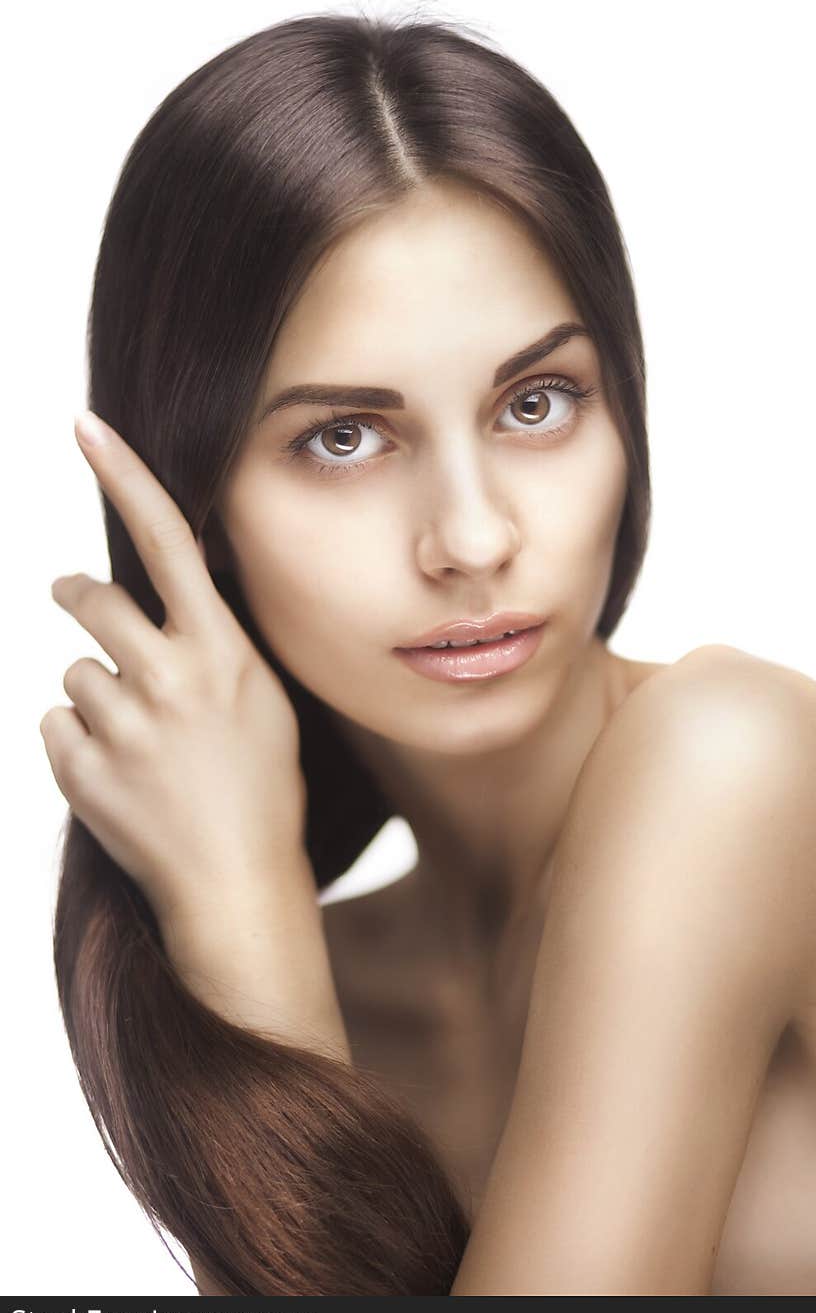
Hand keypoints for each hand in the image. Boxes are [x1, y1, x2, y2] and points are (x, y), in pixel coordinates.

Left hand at [40, 411, 309, 932]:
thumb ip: (213, 645)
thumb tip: (164, 598)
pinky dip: (77, 743)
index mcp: (221, 653)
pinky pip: (56, 726)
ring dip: (95, 696)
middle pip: (89, 598)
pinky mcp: (80, 772)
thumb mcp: (263, 701)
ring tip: (140, 745)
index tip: (86, 426)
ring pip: (73, 673)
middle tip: (83, 606)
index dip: (127, 477)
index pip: (169, 542)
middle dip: (78, 597)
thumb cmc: (261, 789)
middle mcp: (167, 678)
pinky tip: (119, 776)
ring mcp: (121, 727)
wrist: (236, 885)